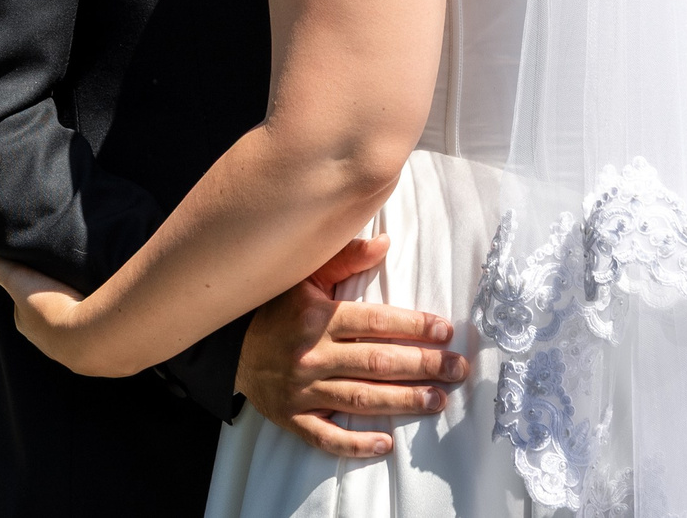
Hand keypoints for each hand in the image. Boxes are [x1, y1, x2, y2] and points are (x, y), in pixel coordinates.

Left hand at [0, 241, 127, 376]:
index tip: (42, 274)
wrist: (89, 336)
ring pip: (75, 326)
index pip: (25, 304)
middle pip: (50, 317)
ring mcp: (75, 351)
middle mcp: (48, 343)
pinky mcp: (100, 354)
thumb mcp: (19, 279)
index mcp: (28, 325)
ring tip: (91, 293)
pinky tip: (108, 313)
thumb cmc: (51, 307)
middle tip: (68, 281)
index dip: (32, 288)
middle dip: (57, 302)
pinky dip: (102, 324)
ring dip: (82, 313)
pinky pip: (99, 335)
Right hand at [232, 236, 466, 457]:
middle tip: (457, 370)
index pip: (377, 322)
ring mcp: (302, 390)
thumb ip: (346, 259)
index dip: (415, 326)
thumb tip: (385, 242)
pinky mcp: (293, 417)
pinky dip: (356, 443)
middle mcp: (312, 354)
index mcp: (317, 317)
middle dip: (423, 365)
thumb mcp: (305, 275)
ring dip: (404, 401)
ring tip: (438, 400)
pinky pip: (326, 436)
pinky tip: (385, 444)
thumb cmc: (275, 308)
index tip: (445, 331)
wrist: (229, 346)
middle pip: (377, 362)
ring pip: (361, 399)